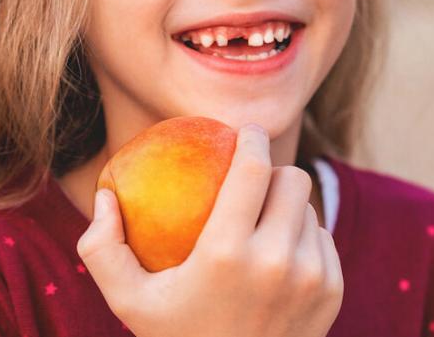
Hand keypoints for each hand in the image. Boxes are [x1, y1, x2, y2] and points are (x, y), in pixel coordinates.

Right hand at [76, 123, 343, 336]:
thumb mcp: (128, 302)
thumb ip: (102, 248)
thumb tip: (107, 195)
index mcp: (225, 254)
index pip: (253, 168)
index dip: (251, 138)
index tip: (242, 131)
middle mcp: (276, 262)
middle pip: (291, 179)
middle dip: (272, 171)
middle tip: (252, 179)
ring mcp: (310, 278)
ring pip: (308, 209)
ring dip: (286, 207)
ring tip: (260, 222)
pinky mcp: (331, 293)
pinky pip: (322, 240)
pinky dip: (303, 239)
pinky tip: (279, 254)